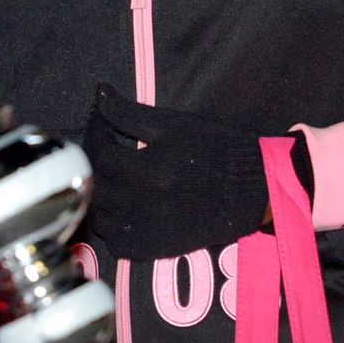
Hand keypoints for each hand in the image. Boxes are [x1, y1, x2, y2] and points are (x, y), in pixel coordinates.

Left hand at [79, 88, 305, 259]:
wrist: (250, 191)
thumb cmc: (216, 150)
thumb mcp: (175, 124)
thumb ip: (129, 112)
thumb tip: (99, 93)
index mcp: (150, 170)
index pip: (99, 150)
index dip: (95, 129)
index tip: (101, 117)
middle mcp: (143, 206)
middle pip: (94, 182)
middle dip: (93, 159)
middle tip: (103, 143)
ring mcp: (145, 232)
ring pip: (99, 213)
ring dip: (100, 191)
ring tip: (114, 173)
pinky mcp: (151, 249)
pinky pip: (114, 239)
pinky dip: (113, 222)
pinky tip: (125, 204)